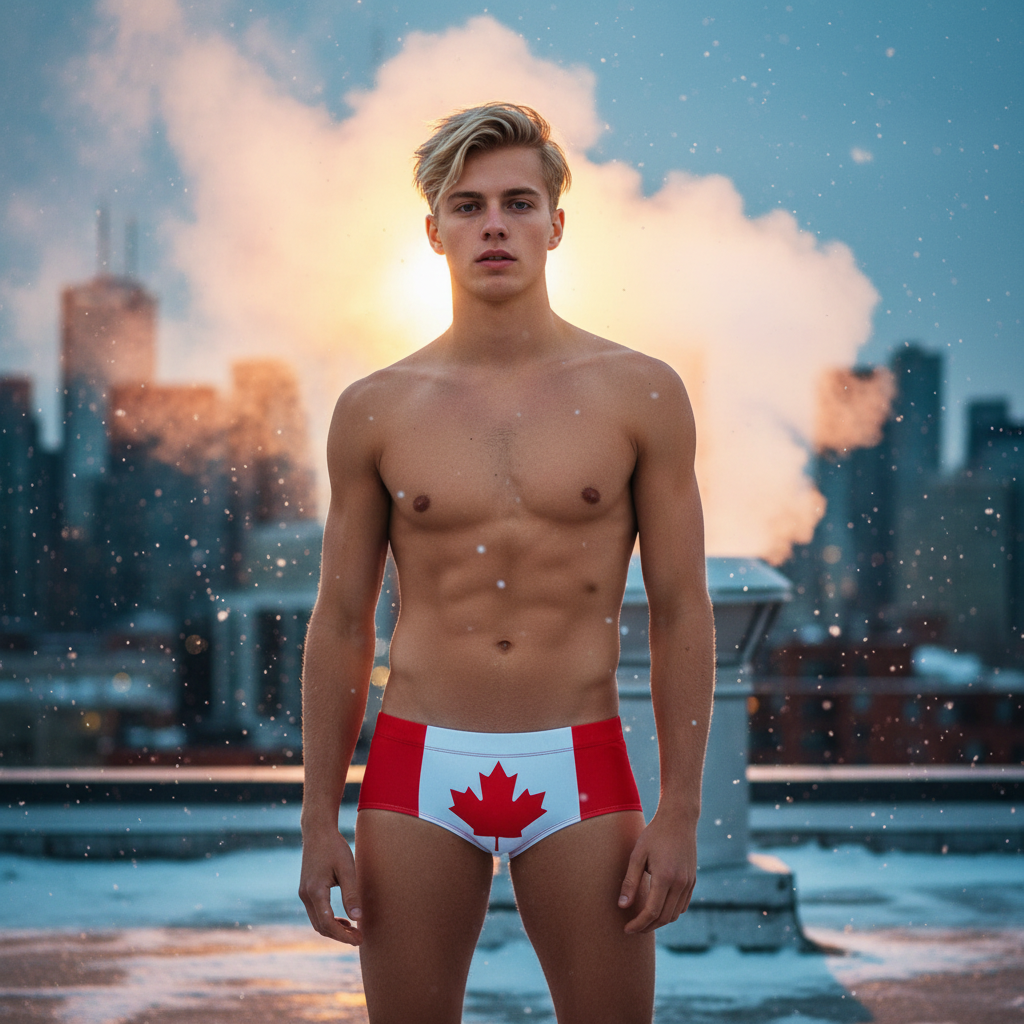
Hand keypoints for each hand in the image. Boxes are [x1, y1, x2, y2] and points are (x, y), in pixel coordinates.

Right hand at [298, 826, 362, 944]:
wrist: (317, 832)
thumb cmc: (334, 848)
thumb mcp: (347, 869)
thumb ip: (351, 894)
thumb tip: (358, 918)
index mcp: (316, 891)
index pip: (327, 924)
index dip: (343, 936)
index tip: (359, 939)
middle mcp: (306, 895)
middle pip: (321, 926)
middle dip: (339, 936)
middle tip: (359, 939)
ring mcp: (303, 893)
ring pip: (317, 922)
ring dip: (333, 929)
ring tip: (352, 930)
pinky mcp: (306, 890)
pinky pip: (316, 913)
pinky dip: (328, 920)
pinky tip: (343, 918)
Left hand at [617, 811, 696, 933]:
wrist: (679, 820)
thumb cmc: (654, 835)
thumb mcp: (637, 855)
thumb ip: (630, 881)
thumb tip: (622, 906)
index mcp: (665, 877)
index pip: (651, 912)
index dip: (638, 924)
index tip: (626, 929)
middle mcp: (680, 883)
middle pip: (664, 917)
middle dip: (647, 927)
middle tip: (632, 928)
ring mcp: (688, 883)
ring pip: (674, 914)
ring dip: (659, 922)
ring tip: (643, 921)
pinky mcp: (692, 881)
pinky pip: (682, 906)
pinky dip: (670, 913)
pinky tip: (658, 910)